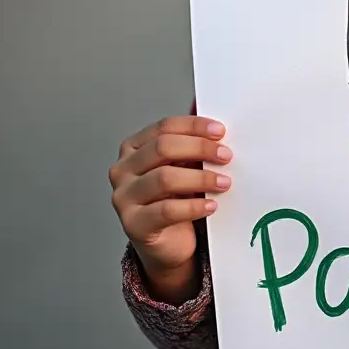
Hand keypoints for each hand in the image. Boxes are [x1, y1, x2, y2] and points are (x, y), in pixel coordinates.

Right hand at [109, 116, 232, 302]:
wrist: (168, 242)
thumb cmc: (177, 197)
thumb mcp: (185, 165)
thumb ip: (193, 140)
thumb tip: (206, 106)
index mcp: (133, 148)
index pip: (164, 127)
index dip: (194, 126)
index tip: (221, 131)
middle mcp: (122, 170)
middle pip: (163, 148)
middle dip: (200, 148)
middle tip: (226, 156)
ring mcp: (124, 198)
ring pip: (164, 178)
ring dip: (201, 178)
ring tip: (224, 182)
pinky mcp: (133, 224)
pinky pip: (167, 211)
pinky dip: (194, 206)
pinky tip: (211, 205)